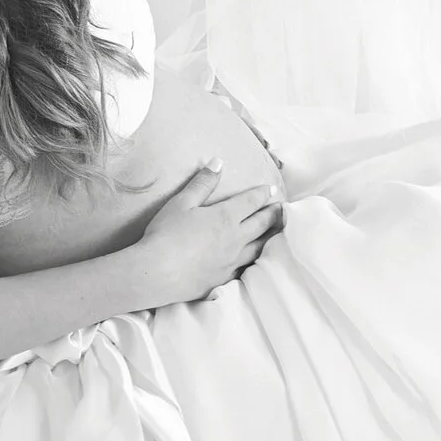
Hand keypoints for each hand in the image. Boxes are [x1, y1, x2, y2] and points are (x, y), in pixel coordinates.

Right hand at [136, 158, 284, 306]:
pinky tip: (253, 260)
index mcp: (225, 217)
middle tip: (283, 209)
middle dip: (273, 214)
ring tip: (277, 233)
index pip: (251, 202)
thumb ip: (202, 183)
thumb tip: (218, 162)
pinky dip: (255, 260)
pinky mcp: (224, 279)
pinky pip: (246, 267)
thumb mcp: (181, 203)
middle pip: (261, 224)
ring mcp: (231, 261)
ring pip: (259, 247)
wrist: (157, 273)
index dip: (262, 194)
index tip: (272, 190)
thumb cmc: (166, 234)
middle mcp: (235, 239)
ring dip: (270, 238)